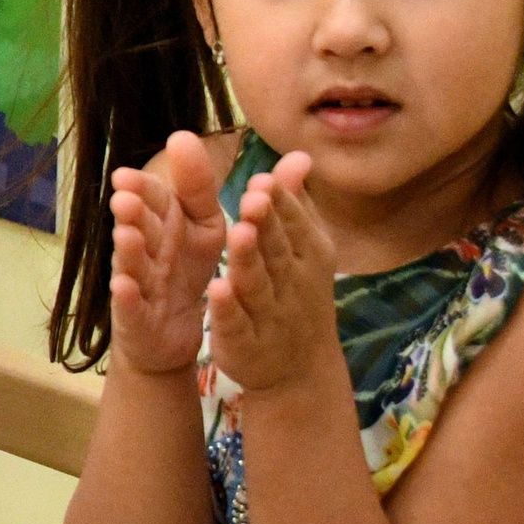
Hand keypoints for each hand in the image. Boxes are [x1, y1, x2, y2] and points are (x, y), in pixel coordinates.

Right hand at [107, 131, 229, 376]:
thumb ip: (239, 194)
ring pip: (131, 261)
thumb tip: (302, 156)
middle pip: (141, 222)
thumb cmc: (184, 271)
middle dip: (135, 205)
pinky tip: (124, 285)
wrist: (165, 334)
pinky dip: (126, 296)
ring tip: (126, 231)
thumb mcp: (210, 229)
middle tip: (126, 187)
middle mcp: (149, 247)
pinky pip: (129, 305)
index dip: (161, 175)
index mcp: (171, 224)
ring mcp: (139, 281)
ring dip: (127, 246)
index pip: (163, 195)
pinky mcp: (134, 316)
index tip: (168, 148)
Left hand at [205, 152, 341, 396]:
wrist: (300, 368)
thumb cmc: (297, 291)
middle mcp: (292, 282)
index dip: (278, 203)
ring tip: (237, 233)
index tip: (262, 180)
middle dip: (265, 224)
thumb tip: (300, 156)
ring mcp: (269, 314)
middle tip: (251, 198)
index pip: (291, 223)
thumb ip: (294, 203)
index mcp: (307, 254)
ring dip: (247, 259)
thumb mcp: (302, 248)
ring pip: (256, 283)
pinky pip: (236, 323)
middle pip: (275, 250)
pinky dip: (228, 308)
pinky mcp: (245, 343)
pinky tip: (215, 289)